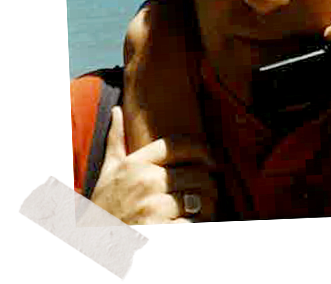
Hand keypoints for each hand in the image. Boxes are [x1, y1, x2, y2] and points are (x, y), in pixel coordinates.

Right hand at [91, 106, 216, 226]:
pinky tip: (191, 226)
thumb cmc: (104, 206)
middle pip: (195, 173)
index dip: (201, 149)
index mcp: (135, 163)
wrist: (93, 244)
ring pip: (197, 199)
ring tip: (208, 208)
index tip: (211, 158)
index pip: (177, 145)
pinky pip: (190, 225)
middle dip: (209, 183)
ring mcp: (151, 207)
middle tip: (212, 189)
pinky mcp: (158, 232)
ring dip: (208, 205)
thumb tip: (116, 111)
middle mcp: (145, 181)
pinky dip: (195, 226)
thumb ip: (116, 140)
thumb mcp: (108, 171)